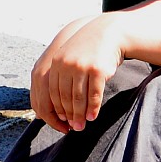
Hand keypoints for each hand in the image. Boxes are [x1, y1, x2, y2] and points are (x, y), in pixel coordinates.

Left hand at [29, 14, 123, 131]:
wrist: (108, 33)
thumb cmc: (88, 50)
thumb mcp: (69, 58)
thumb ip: (61, 77)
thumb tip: (57, 106)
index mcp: (56, 63)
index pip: (52, 93)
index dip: (57, 109)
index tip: (62, 121)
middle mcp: (67, 64)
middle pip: (65, 97)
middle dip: (69, 116)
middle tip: (74, 128)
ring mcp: (82, 66)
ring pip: (79, 98)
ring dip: (80, 115)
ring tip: (82, 126)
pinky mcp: (97, 70)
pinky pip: (94, 94)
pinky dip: (93, 108)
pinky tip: (93, 117)